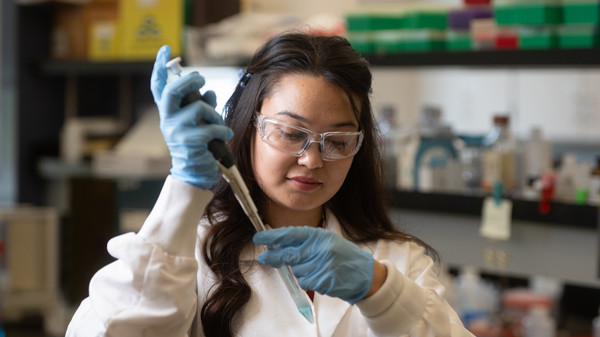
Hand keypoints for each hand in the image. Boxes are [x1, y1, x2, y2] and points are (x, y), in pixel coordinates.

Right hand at [151, 45, 232, 187]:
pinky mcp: (190, 143)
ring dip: (214, 114)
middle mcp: (168, 120)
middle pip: (173, 91)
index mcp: (168, 113)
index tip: (166, 50)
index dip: (160, 68)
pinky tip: (225, 135)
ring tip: (220, 124)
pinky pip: (210, 128)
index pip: (158, 87)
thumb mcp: (198, 123)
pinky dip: (222, 130)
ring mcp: (176, 132)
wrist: (195, 173)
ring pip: (198, 109)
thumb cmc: (198, 146)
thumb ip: (201, 105)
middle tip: (202, 79)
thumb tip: (209, 92)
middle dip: (190, 81)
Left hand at [253, 226, 373, 303]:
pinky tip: (320, 277)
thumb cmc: (343, 256)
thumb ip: (305, 242)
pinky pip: (305, 282)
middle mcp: (320, 248)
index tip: (259, 237)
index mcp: (319, 236)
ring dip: (300, 271)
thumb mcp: (326, 241)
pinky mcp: (324, 280)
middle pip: (289, 254)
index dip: (273, 236)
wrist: (365, 273)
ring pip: (296, 270)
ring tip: (315, 268)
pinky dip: (309, 281)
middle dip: (274, 256)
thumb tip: (279, 244)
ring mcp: (322, 265)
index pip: (291, 234)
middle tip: (264, 257)